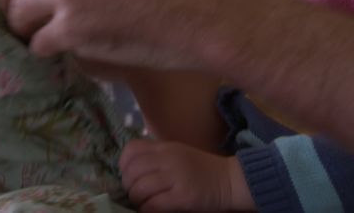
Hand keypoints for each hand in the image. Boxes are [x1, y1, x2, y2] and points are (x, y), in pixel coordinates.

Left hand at [119, 139, 252, 211]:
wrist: (230, 181)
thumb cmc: (202, 170)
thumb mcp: (177, 154)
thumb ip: (156, 157)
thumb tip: (130, 171)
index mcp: (165, 147)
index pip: (131, 150)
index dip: (123, 165)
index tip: (129, 176)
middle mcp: (168, 159)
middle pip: (131, 172)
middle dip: (128, 186)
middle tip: (136, 194)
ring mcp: (175, 177)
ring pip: (139, 189)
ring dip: (136, 200)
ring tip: (144, 203)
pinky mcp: (182, 196)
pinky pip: (152, 204)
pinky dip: (146, 210)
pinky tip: (152, 210)